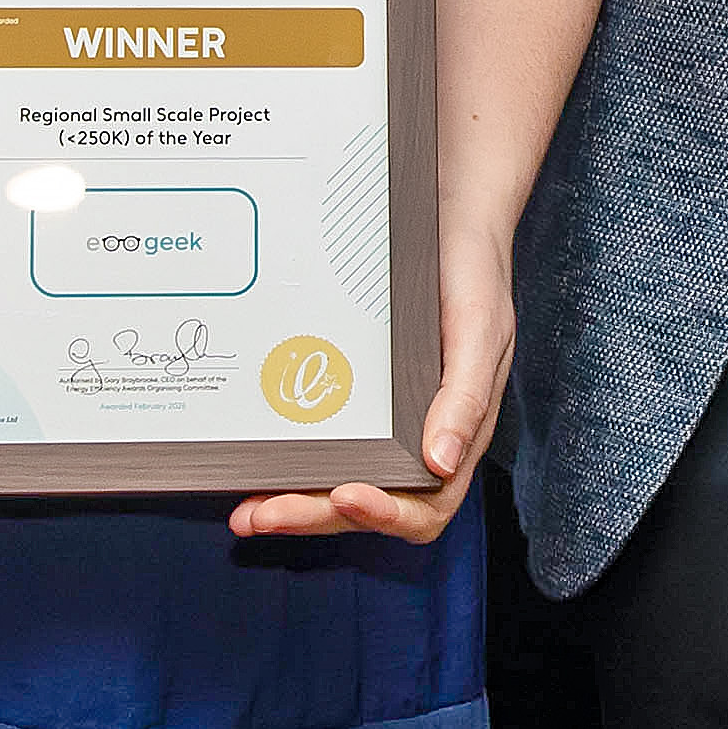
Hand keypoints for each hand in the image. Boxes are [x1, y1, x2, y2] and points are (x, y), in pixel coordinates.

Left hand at [226, 218, 508, 544]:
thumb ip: (467, 396)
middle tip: (261, 514)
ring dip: (294, 503)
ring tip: (246, 510)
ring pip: (339, 484)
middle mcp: (419, 436)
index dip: (384, 513)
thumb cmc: (473, 273)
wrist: (448, 213)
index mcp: (457, 431)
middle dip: (314, 515)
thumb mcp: (481, 329)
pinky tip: (256, 459)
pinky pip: (324, 443)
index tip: (345, 494)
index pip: (424, 505)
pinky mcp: (355, 395)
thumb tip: (442, 461)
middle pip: (368, 504)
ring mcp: (385, 420)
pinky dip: (292, 462)